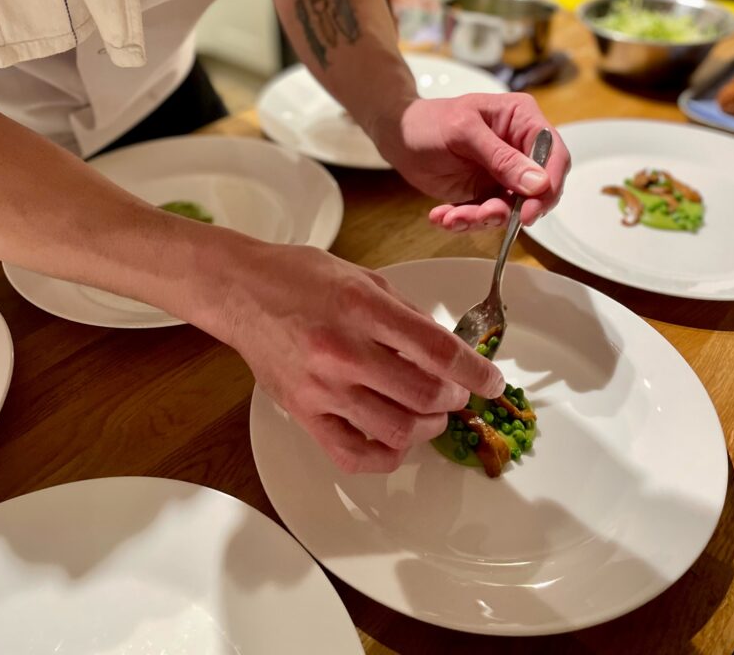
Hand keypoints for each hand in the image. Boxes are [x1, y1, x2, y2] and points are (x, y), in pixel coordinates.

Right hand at [227, 242, 504, 472]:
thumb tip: (447, 349)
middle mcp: (343, 350)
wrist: (240, 291)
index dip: (477, 372)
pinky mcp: (303, 413)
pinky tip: (397, 439)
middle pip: (424, 394)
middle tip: (456, 391)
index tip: (492, 381)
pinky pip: (354, 455)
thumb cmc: (299, 277)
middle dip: (454, 398)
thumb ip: (406, 314)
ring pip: (397, 430)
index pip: (438, 350)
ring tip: (429, 412)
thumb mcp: (363, 278)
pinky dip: (387, 456)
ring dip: (428, 426)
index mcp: (363, 308)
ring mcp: (321, 387)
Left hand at [374, 92, 569, 230]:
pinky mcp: (486, 193)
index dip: (549, 185)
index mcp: (522, 120)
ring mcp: (504, 174)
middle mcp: (519, 148)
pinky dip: (464, 221)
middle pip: (539, 189)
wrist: (400, 136)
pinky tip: (442, 216)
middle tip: (485, 216)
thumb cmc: (430, 121)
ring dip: (481, 218)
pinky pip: (486, 216)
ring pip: (510, 209)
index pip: (554, 154)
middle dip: (512, 210)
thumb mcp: (464, 132)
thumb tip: (538, 183)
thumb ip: (501, 157)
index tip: (530, 210)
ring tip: (452, 217)